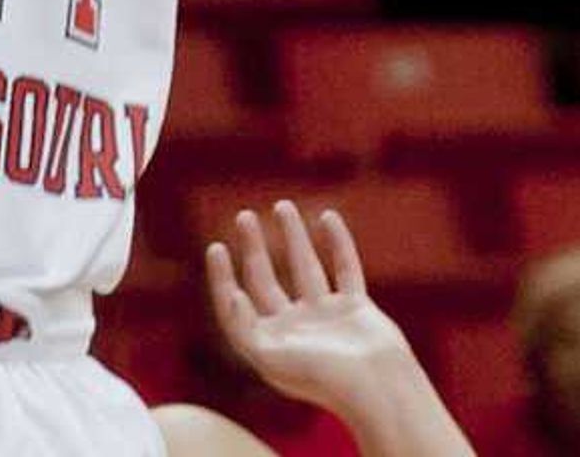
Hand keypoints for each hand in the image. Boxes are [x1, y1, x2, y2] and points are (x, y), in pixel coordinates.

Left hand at [208, 203, 416, 420]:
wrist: (379, 391)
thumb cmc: (323, 380)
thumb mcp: (270, 359)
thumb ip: (243, 330)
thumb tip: (234, 295)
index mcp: (273, 345)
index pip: (239, 306)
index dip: (223, 278)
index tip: (216, 246)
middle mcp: (298, 331)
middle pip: (267, 281)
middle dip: (254, 249)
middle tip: (244, 216)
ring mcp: (328, 319)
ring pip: (306, 268)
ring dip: (294, 237)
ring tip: (282, 205)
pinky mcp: (358, 311)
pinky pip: (345, 268)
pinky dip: (339, 242)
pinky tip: (328, 216)